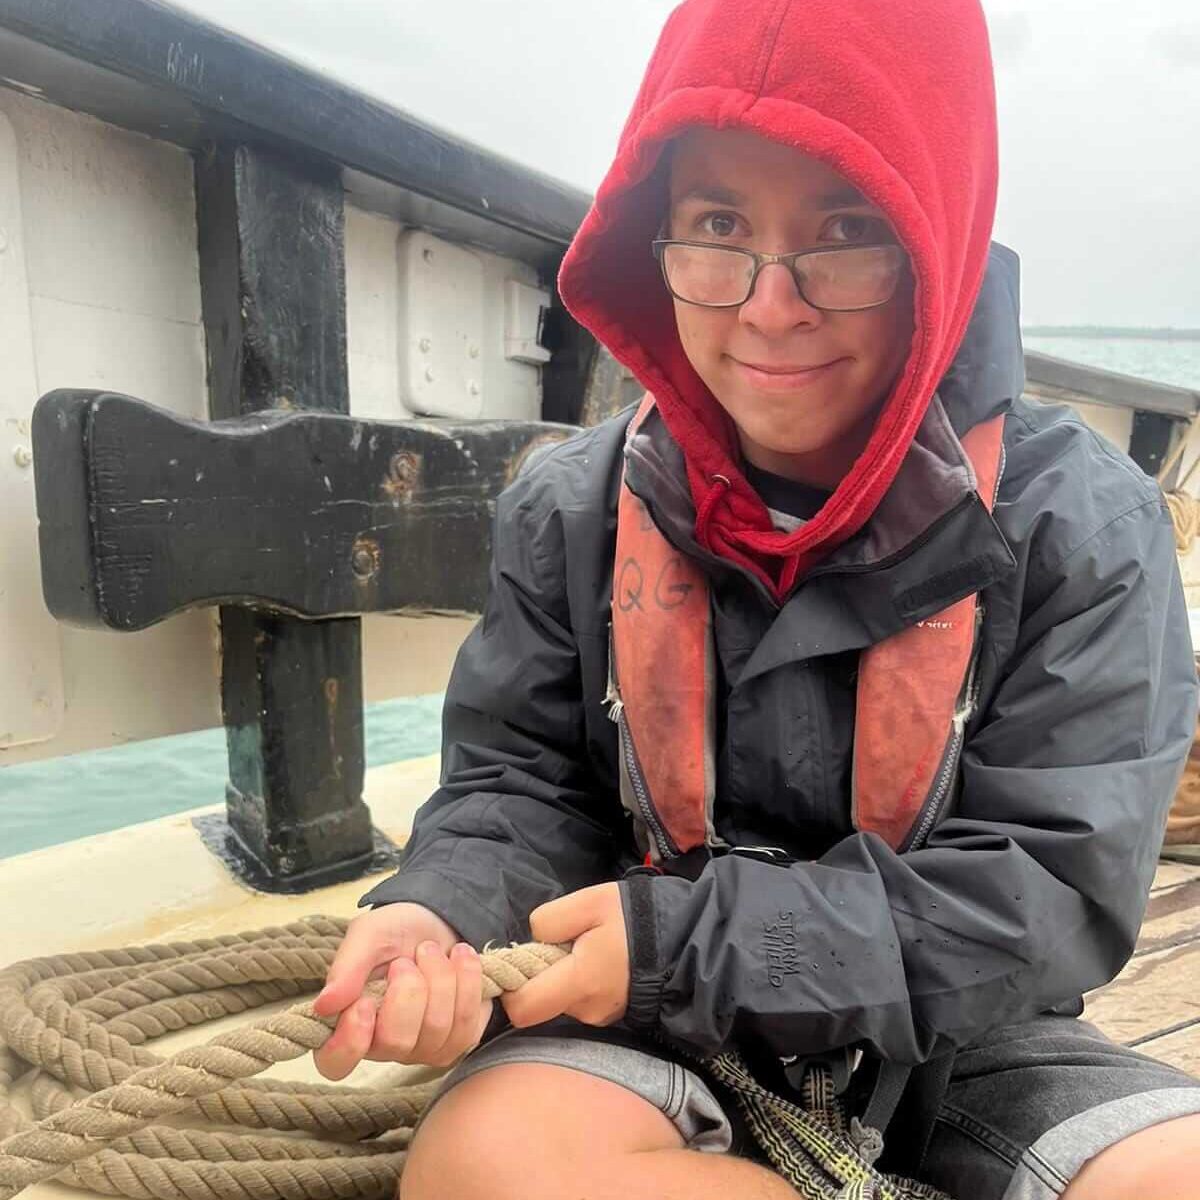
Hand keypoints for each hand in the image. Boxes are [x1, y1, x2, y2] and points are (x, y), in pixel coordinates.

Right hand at [312, 902, 492, 1078]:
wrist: (439, 920)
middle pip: (396, 1042)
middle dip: (410, 988)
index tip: (364, 1004)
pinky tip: (458, 958)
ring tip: (430, 951)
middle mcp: (384, 1045)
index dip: (350, 1042)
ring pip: (437, 1030)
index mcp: (348, 1023)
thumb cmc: (396, 932)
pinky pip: (468, 1024)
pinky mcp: (459, 1039)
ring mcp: (423, 1048)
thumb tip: (324, 1006)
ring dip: (440, 977)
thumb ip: (346, 968)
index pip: (336, 1063)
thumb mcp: (367, 935)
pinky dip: (467, 981)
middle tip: (406, 960)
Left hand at [501, 883, 629, 1028]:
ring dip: (565, 975)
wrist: (685, 939)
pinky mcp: (613, 1014)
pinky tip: (602, 959)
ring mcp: (602, 1016)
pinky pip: (582, 1000)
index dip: (510, 988)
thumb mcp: (590, 902)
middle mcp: (587, 1009)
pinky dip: (582, 982)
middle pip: (542, 1001)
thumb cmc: (635, 918)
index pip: (523, 1008)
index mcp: (579, 982)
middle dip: (542, 973)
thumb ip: (551, 920)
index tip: (520, 961)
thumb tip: (534, 939)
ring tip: (589, 945)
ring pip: (563, 999)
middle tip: (563, 941)